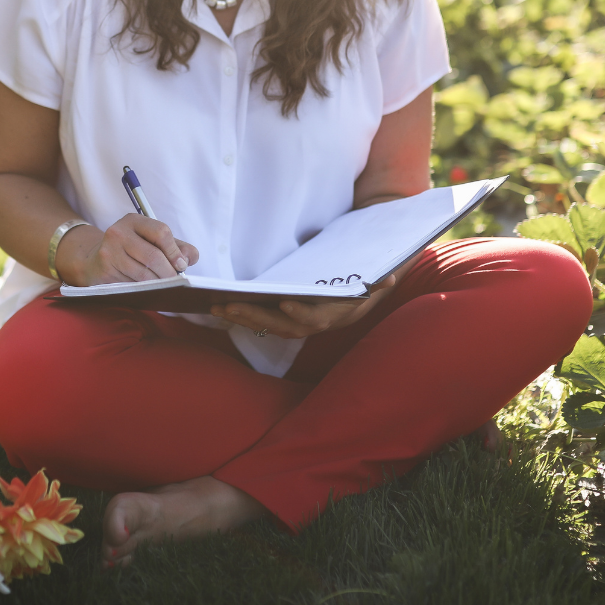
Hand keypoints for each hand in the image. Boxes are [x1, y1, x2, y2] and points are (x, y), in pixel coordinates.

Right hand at [56, 214, 198, 286]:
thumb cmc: (131, 251)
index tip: (181, 265)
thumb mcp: (152, 242)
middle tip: (175, 281)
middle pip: (153, 255)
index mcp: (134, 220)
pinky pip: (131, 284)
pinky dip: (144, 290)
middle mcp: (119, 231)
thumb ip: (176, 247)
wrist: (94, 261)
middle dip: (169, 272)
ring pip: (143, 274)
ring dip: (158, 284)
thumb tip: (190, 258)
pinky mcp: (104, 269)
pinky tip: (148, 290)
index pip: (161, 232)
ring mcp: (109, 250)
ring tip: (164, 287)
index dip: (174, 251)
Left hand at [211, 275, 397, 339]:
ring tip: (217, 305)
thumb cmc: (368, 277)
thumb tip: (386, 279)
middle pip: (283, 326)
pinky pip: (266, 322)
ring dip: (244, 318)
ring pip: (270, 326)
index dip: (301, 314)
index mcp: (338, 315)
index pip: (317, 319)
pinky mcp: (290, 319)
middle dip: (255, 316)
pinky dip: (245, 316)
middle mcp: (319, 324)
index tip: (283, 303)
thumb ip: (378, 280)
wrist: (368, 286)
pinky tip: (223, 306)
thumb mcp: (376, 277)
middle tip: (228, 304)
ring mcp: (303, 324)